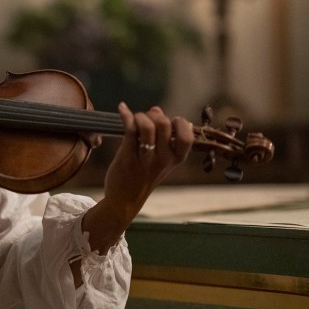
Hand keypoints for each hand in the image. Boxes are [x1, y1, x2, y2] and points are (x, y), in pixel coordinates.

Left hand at [80, 102, 193, 253]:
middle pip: (164, 124)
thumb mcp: (159, 158)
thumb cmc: (142, 176)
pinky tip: (122, 108)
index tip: (167, 122)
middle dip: (154, 115)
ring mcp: (145, 159)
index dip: (178, 122)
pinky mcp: (127, 157)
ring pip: (147, 125)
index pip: (187, 136)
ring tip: (134, 119)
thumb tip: (156, 109)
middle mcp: (163, 159)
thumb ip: (161, 134)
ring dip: (139, 116)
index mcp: (175, 159)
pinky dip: (125, 115)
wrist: (125, 200)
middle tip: (145, 119)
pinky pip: (129, 129)